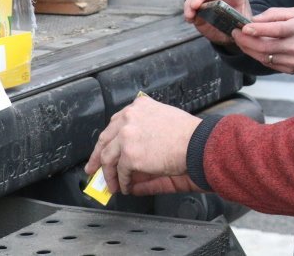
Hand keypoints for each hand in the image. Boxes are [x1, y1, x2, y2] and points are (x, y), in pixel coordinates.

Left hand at [84, 94, 202, 194]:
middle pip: (105, 138)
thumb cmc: (190, 135)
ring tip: (111, 184)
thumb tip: (133, 153)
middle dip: (97, 156)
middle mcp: (130, 117)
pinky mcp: (130, 155)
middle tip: (94, 168)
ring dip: (109, 174)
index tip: (104, 148)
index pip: (116, 123)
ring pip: (108, 157)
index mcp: (140, 107)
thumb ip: (145, 135)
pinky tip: (125, 187)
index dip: (108, 139)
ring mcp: (128, 135)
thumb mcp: (163, 125)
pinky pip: (120, 172)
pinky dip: (121, 182)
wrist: (199, 144)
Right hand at [184, 0, 253, 45]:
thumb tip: (243, 28)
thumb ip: (246, 24)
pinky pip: (190, 7)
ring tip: (190, 14)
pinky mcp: (199, 11)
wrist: (233, 34)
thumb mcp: (247, 23)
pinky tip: (189, 19)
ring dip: (190, 3)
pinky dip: (188, 12)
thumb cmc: (242, 25)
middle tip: (196, 5)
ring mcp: (207, 2)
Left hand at [236, 7, 293, 74]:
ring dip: (248, 49)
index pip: (275, 30)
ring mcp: (293, 61)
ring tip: (240, 40)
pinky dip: (258, 56)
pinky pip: (269, 64)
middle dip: (246, 41)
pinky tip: (252, 49)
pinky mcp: (291, 70)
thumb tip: (254, 20)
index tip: (243, 27)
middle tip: (235, 33)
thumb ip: (274, 14)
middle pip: (265, 47)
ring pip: (264, 57)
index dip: (257, 30)